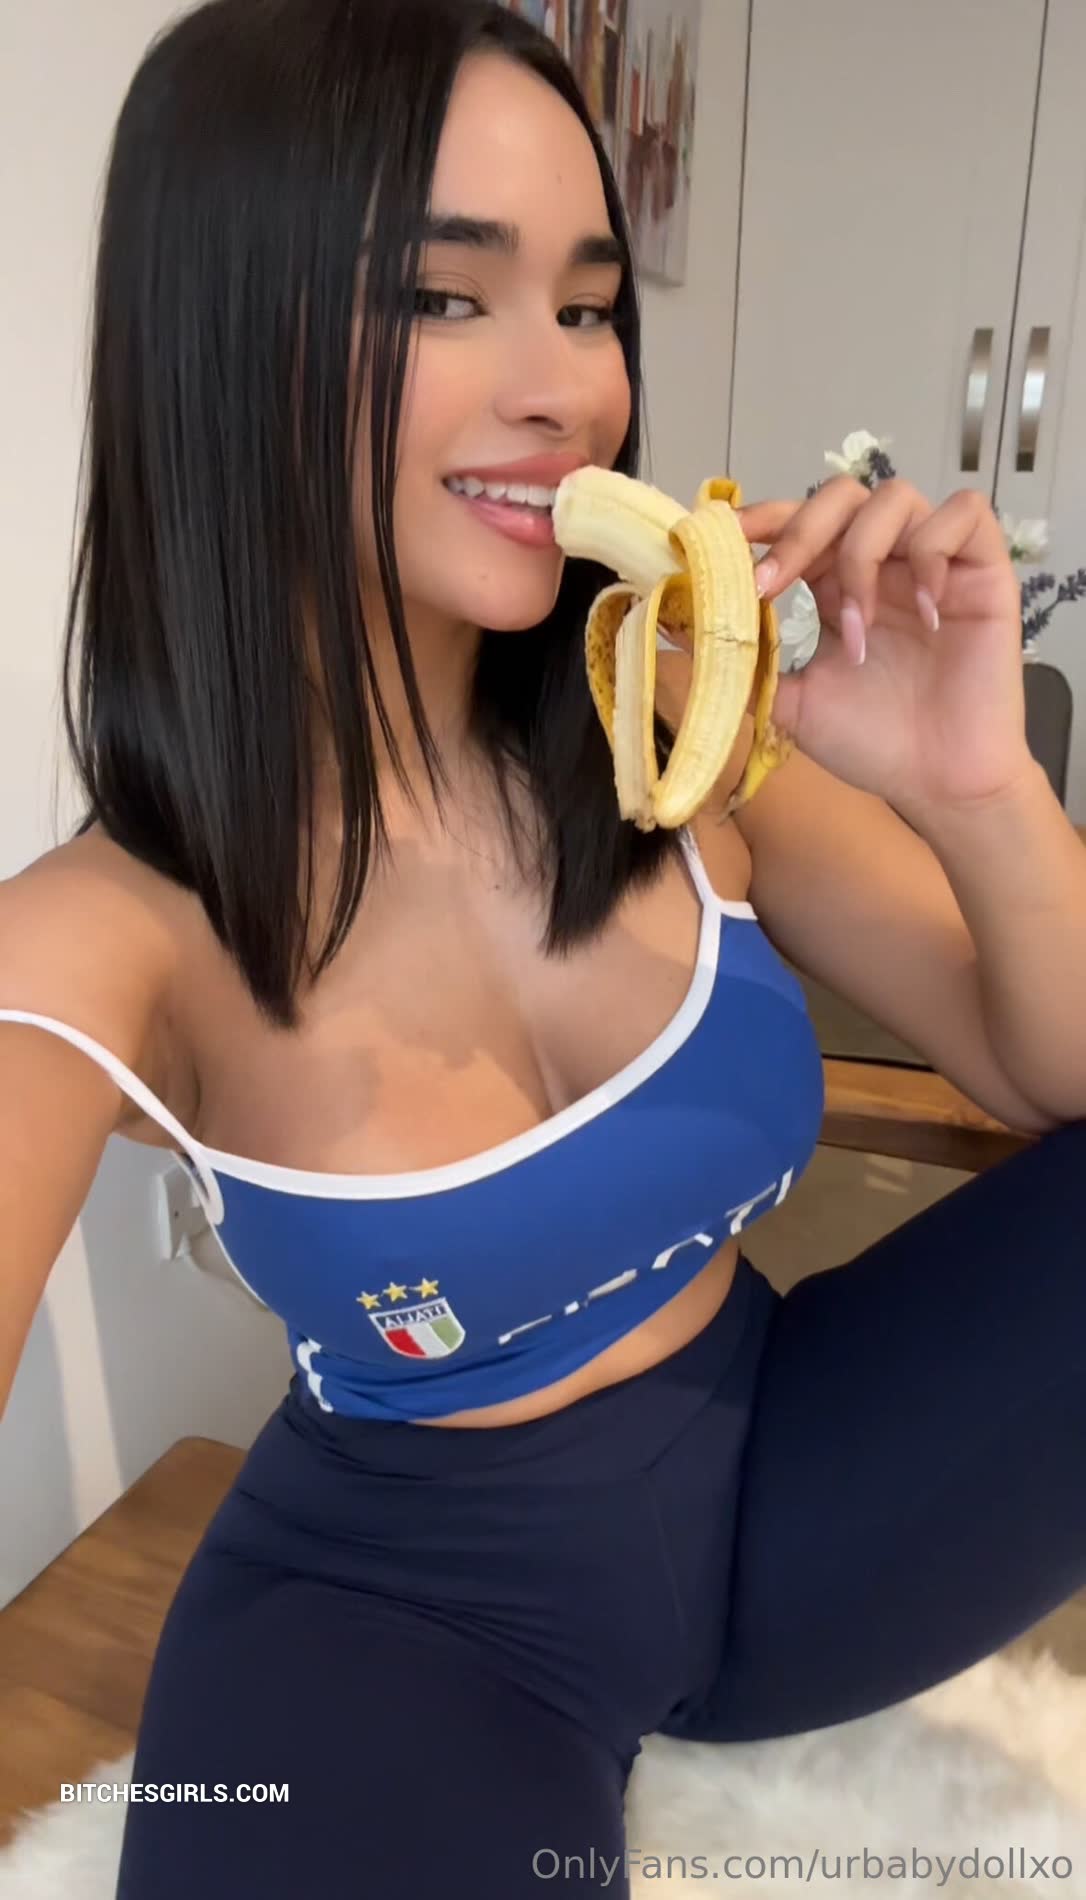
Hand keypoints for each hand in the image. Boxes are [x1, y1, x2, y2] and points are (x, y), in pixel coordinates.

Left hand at [734, 475, 1035, 818]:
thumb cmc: (873, 743)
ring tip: (858, 627)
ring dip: (861, 556)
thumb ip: (739, 663)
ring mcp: (933, 563)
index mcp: (835, 583)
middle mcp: (883, 562)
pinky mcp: (983, 571)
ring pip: (894, 497)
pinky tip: (927, 611)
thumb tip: (670, 632)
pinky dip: (932, 552)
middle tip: (773, 585)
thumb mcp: (788, 703)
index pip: (797, 521)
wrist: (937, 784)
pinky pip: (964, 515)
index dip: (760, 519)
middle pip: (840, 494)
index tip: (722, 537)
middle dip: (798, 531)